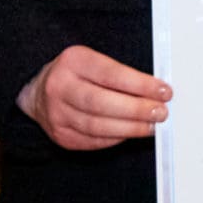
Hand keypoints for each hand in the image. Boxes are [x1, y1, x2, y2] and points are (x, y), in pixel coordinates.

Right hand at [18, 45, 170, 150]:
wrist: (38, 90)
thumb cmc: (77, 73)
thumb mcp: (94, 61)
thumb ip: (121, 74)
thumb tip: (156, 91)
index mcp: (73, 62)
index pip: (111, 74)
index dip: (140, 84)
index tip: (163, 91)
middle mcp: (60, 87)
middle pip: (101, 103)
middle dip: (136, 110)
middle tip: (160, 112)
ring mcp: (57, 114)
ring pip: (97, 126)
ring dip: (130, 128)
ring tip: (152, 126)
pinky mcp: (61, 135)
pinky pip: (94, 141)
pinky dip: (116, 138)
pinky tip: (131, 133)